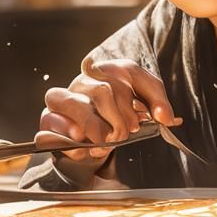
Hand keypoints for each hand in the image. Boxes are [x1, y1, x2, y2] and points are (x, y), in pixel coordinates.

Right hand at [38, 58, 180, 161]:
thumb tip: (167, 119)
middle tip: (123, 135)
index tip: (143, 120)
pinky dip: (69, 139)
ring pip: (74, 103)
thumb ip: (159, 105)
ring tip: (105, 141)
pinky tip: (82, 145)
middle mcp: (84, 81)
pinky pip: (51, 125)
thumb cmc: (121, 117)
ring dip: (94, 128)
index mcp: (108, 71)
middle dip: (119, 120)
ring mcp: (63, 98)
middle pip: (103, 90)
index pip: (128, 73)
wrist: (96, 141)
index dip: (139, 100)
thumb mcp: (144, 105)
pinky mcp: (48, 121)